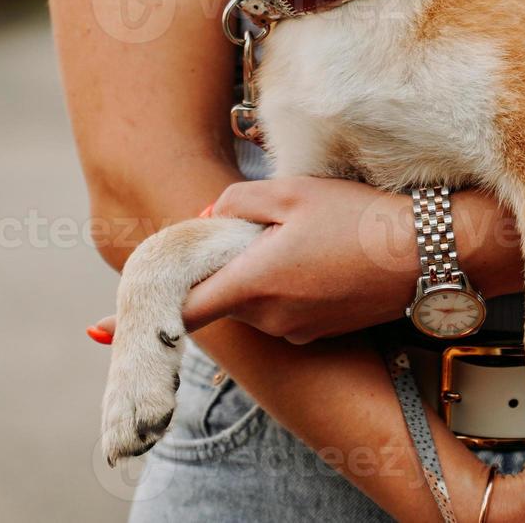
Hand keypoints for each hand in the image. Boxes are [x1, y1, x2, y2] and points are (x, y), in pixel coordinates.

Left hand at [89, 177, 520, 344]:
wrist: (428, 252)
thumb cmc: (357, 217)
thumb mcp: (289, 192)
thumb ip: (234, 204)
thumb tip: (208, 221)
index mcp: (252, 284)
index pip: (182, 309)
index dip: (137, 319)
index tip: (96, 331)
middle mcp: (269, 317)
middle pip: (221, 297)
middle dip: (223, 266)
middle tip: (255, 227)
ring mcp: (297, 330)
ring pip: (254, 301)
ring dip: (259, 273)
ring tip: (306, 235)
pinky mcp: (321, 331)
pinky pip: (285, 308)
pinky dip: (289, 285)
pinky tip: (324, 254)